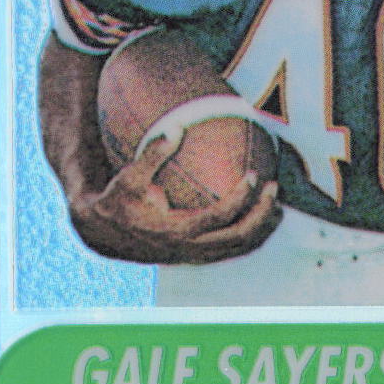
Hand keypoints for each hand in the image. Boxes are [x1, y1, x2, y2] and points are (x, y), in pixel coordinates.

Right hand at [71, 135, 280, 263]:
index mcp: (175, 229)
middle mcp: (188, 248)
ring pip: (238, 248)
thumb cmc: (118, 200)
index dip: (240, 197)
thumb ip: (153, 153)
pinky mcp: (197, 256)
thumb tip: (177, 127)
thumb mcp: (129, 176)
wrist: (105, 234)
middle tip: (274, 188)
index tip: (253, 175)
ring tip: (277, 205)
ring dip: (262, 227)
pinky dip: (251, 236)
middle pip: (237, 236)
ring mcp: (195, 255)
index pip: (218, 216)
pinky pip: (232, 250)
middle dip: (261, 214)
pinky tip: (260, 217)